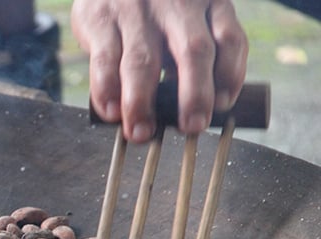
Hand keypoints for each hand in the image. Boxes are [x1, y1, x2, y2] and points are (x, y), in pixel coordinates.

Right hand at [71, 0, 247, 142]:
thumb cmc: (151, 11)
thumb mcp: (184, 17)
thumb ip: (192, 52)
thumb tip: (194, 110)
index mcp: (207, 3)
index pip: (229, 39)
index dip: (230, 74)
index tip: (223, 106)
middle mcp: (176, 4)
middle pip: (193, 51)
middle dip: (194, 95)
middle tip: (192, 128)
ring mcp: (136, 11)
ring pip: (144, 61)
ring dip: (142, 103)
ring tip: (140, 133)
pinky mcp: (101, 19)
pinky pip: (106, 59)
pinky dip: (107, 90)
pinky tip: (111, 112)